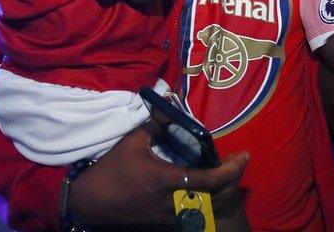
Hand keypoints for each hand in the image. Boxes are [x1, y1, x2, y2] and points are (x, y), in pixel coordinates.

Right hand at [69, 122, 248, 229]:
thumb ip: (157, 126)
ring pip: (209, 209)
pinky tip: (207, 187)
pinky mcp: (164, 222)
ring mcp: (170, 216)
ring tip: (226, 173)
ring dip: (223, 192)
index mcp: (168, 180)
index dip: (233, 169)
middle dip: (234, 181)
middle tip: (237, 162)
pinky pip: (195, 214)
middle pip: (218, 198)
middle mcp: (174, 202)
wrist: (88, 203)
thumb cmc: (110, 171)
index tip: (244, 155)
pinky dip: (208, 201)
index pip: (211, 180)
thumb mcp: (132, 142)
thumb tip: (172, 112)